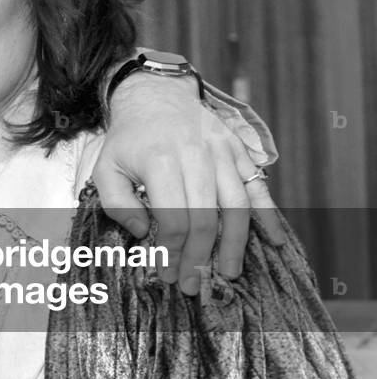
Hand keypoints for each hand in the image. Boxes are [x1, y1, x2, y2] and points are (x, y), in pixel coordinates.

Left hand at [93, 73, 285, 295]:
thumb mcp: (106, 166)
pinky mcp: (237, 149)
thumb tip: (141, 231)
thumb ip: (116, 203)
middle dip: (200, 256)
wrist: (154, 94)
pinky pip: (257, 185)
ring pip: (236, 205)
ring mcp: (221, 151)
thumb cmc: (129, 139)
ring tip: (229, 272)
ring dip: (235, 243)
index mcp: (160, 161)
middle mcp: (194, 155)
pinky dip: (268, 214)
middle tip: (194, 284)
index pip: (172, 218)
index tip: (167, 273)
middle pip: (205, 217)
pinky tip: (272, 240)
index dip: (171, 251)